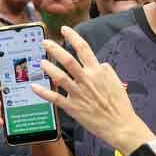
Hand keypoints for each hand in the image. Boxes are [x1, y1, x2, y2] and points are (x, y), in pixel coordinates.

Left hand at [32, 26, 149, 152]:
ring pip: (59, 77)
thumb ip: (105, 71)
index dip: (73, 37)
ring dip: (48, 68)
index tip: (65, 30)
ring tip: (40, 62)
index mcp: (98, 72)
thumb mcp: (116, 82)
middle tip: (45, 42)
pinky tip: (34, 87)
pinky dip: (43, 92)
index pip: (83, 48)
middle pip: (68, 60)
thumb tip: (99, 64)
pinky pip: (55, 98)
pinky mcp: (73, 107)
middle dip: (55, 49)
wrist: (121, 126)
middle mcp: (87, 80)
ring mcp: (78, 93)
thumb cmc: (120, 105)